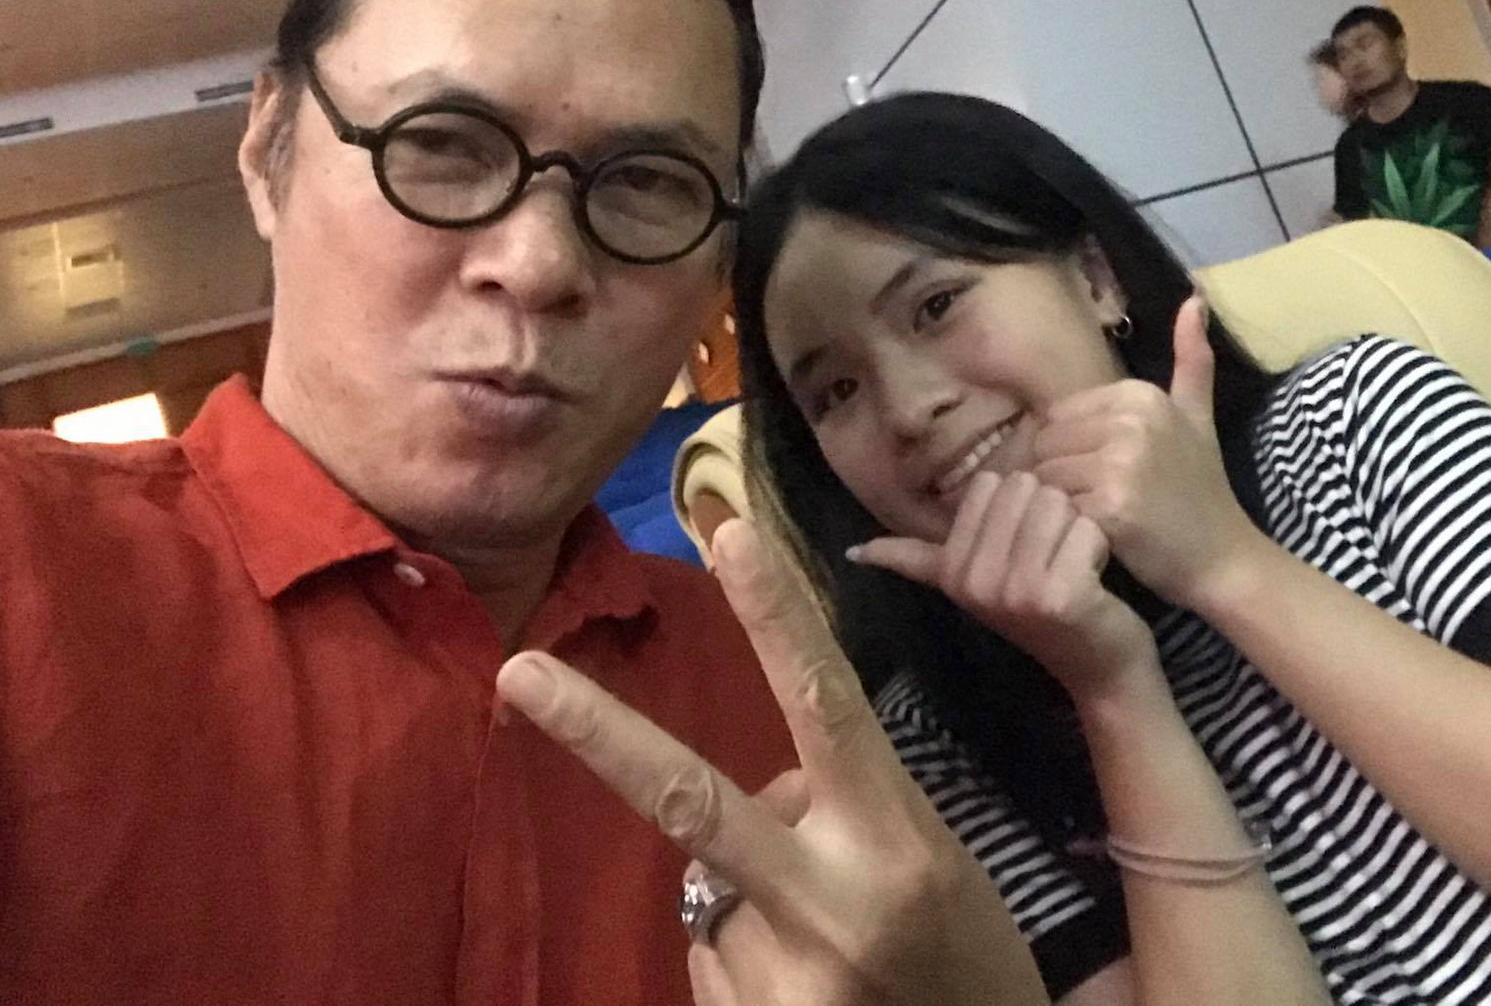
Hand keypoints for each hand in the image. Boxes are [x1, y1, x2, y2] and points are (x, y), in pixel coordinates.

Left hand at [495, 518, 1048, 1005]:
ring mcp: (783, 979)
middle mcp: (831, 905)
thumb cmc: (971, 959)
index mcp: (895, 843)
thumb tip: (760, 793)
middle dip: (600, 733)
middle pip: (695, 800)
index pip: (825, 705)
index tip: (730, 530)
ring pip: (705, 890)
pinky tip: (804, 982)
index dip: (776, 615)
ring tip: (824, 945)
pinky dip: (741, 954)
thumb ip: (842, 812)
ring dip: (742, 897)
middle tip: (518, 673)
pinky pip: (707, 955)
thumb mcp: (929, 864)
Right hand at [850, 471, 1155, 698]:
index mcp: (951, 570)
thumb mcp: (971, 582)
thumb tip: (854, 550)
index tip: (1021, 553)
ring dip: (1075, 529)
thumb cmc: (1041, 613)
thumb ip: (915, 560)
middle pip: (1024, 486)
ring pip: (1056, 502)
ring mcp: (1015, 590)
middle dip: (1049, 514)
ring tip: (1071, 569)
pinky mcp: (1059, 595)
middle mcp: (975, 581)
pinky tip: (1092, 582)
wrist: (1099, 669)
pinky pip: (1086, 527)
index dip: (1017, 507)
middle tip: (1052, 562)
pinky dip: (1098, 547)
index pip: (989, 483)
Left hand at [1031, 297, 1259, 610]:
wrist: (1224, 558)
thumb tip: (1193, 299)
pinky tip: (1093, 535)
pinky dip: (1064, 525)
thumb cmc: (1203, 490)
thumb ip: (1192, 360)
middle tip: (1090, 501)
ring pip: (1045, 476)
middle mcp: (1131, 421)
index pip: (1059, 414)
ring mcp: (1122, 462)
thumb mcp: (1199, 417)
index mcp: (1142, 394)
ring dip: (1058, 503)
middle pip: (1046, 443)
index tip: (1097, 475)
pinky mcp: (1111, 505)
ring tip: (1091, 518)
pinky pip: (1056, 506)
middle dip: (1058, 476)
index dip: (1069, 450)